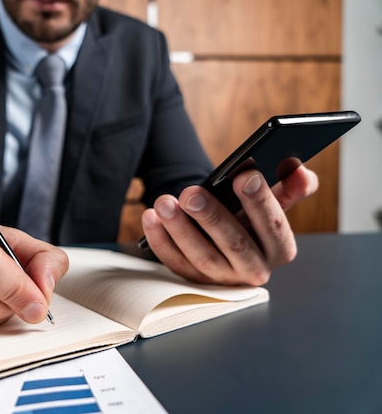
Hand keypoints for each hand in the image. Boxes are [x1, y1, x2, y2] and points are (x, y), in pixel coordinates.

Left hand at [141, 165, 318, 284]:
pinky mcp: (195, 281)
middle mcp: (254, 268)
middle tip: (192, 193)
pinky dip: (160, 241)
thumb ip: (290, 185)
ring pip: (201, 256)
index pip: (274, 227)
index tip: (245, 175)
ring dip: (180, 228)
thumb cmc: (251, 217)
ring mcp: (222, 278)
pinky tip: (151, 217)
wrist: (226, 238)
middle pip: (234, 244)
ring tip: (164, 203)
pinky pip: (175, 263)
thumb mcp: (273, 201)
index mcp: (279, 248)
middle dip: (212, 217)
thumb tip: (297, 168)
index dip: (261, 202)